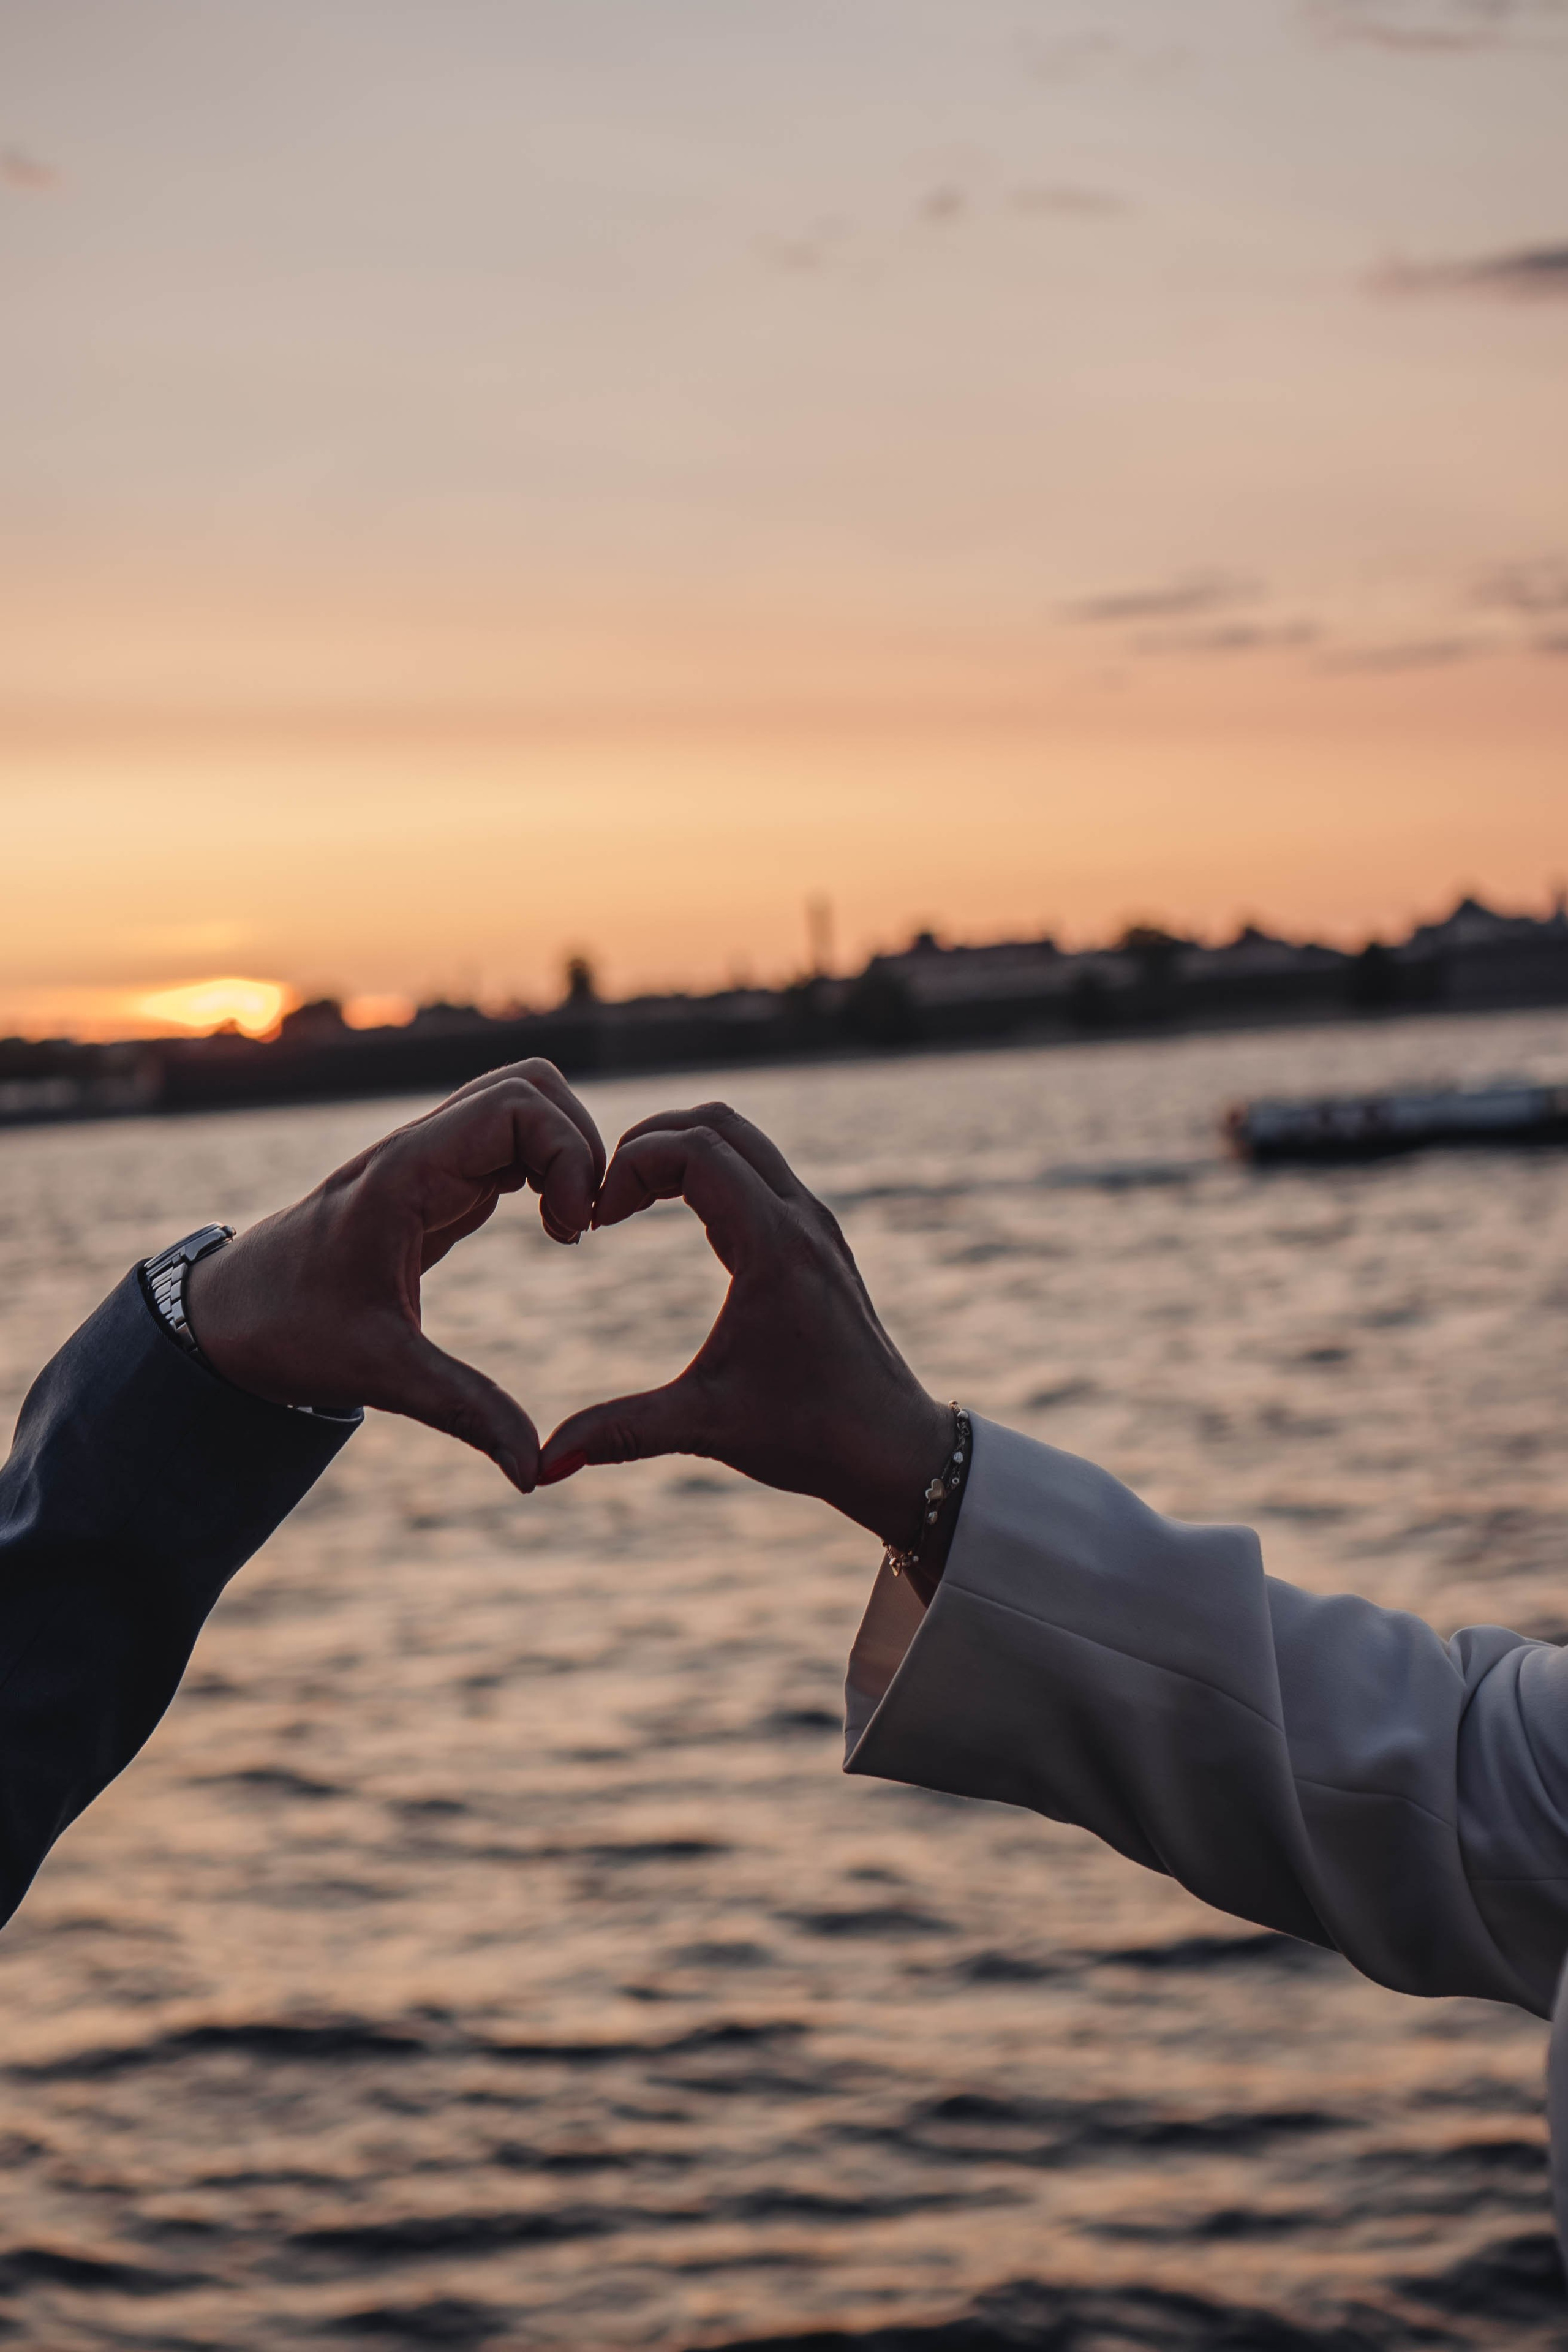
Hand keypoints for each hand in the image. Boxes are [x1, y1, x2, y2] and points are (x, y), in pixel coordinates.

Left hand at [184, 1060, 605, 1490]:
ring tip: (571, 1225)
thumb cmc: (288, 1331)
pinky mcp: (437, 1181)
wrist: (224, 1318)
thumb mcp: (379, 1372)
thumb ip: (464, 1411)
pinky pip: (509, 1142)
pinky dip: (547, 1169)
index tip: (573, 1231)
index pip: (516, 1104)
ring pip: (522, 1104)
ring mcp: (429, 1160)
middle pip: (529, 1085)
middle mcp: (420, 1150)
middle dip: (579, 1144)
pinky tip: (553, 1229)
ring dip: (566, 1152)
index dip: (568, 1153)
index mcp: (406, 1173)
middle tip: (584, 1224)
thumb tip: (536, 1473)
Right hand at [538, 1103, 951, 1543]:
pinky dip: (710, 1170)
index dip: (631, 1165)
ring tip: (631, 1202)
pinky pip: (760, 1169)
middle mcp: (802, 1218)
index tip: (595, 1219)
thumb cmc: (811, 1435)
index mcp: (775, 1246)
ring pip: (743, 1138)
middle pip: (718, 1123)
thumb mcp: (707, 1426)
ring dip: (681, 1150)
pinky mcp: (819, 1237)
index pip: (695, 1149)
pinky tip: (677, 1219)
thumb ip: (621, 1432)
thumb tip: (542, 1464)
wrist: (896, 1448)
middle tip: (605, 1197)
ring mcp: (816, 1222)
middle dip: (649, 1142)